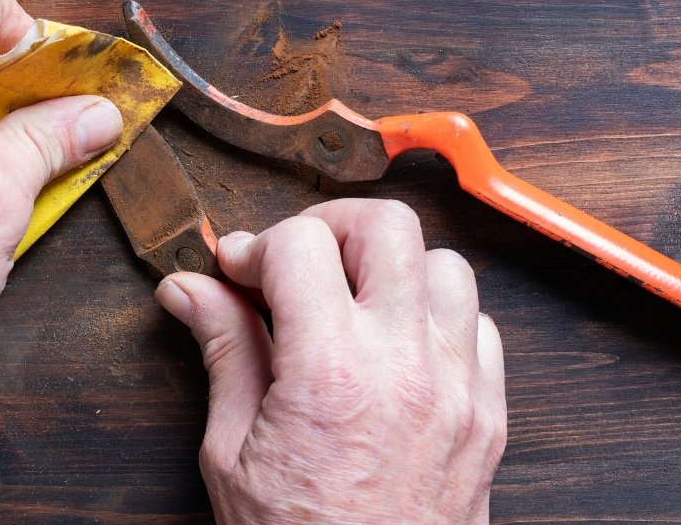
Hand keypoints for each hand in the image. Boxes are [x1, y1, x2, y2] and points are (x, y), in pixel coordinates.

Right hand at [156, 198, 506, 523]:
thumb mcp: (231, 453)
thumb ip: (223, 353)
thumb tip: (191, 290)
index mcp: (330, 372)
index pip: (297, 246)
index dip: (255, 247)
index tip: (237, 273)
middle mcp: (405, 366)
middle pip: (387, 227)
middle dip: (331, 229)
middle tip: (297, 262)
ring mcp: (458, 387)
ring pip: (447, 266)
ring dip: (395, 269)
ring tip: (352, 303)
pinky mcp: (490, 415)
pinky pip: (482, 327)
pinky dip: (441, 319)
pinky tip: (400, 346)